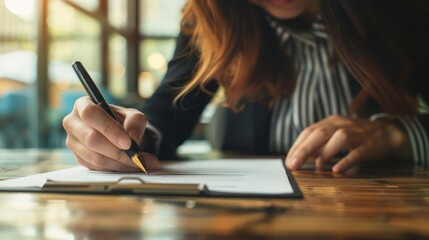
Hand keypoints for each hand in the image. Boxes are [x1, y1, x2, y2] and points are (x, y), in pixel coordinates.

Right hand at [63, 96, 159, 171]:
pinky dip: (116, 168)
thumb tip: (133, 137)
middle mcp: (73, 123)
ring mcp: (73, 142)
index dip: (109, 129)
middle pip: (91, 139)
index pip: (91, 114)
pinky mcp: (79, 158)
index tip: (127, 142)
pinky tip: (129, 165)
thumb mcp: (133, 116)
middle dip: (117, 151)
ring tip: (139, 162)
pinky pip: (96, 167)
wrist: (119, 134)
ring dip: (119, 162)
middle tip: (137, 156)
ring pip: (94, 157)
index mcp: (83, 105)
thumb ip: (136, 121)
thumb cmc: (122, 121)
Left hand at [285, 115, 411, 172]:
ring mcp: (357, 134)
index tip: (288, 161)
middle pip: (320, 133)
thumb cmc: (355, 138)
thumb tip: (300, 157)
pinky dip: (346, 160)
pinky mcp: (370, 146)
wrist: (386, 134)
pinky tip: (337, 170)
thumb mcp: (334, 137)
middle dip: (304, 150)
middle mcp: (342, 125)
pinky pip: (358, 152)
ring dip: (325, 152)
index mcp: (330, 122)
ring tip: (317, 166)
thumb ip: (318, 146)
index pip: (309, 131)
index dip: (297, 146)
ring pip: (339, 138)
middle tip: (293, 166)